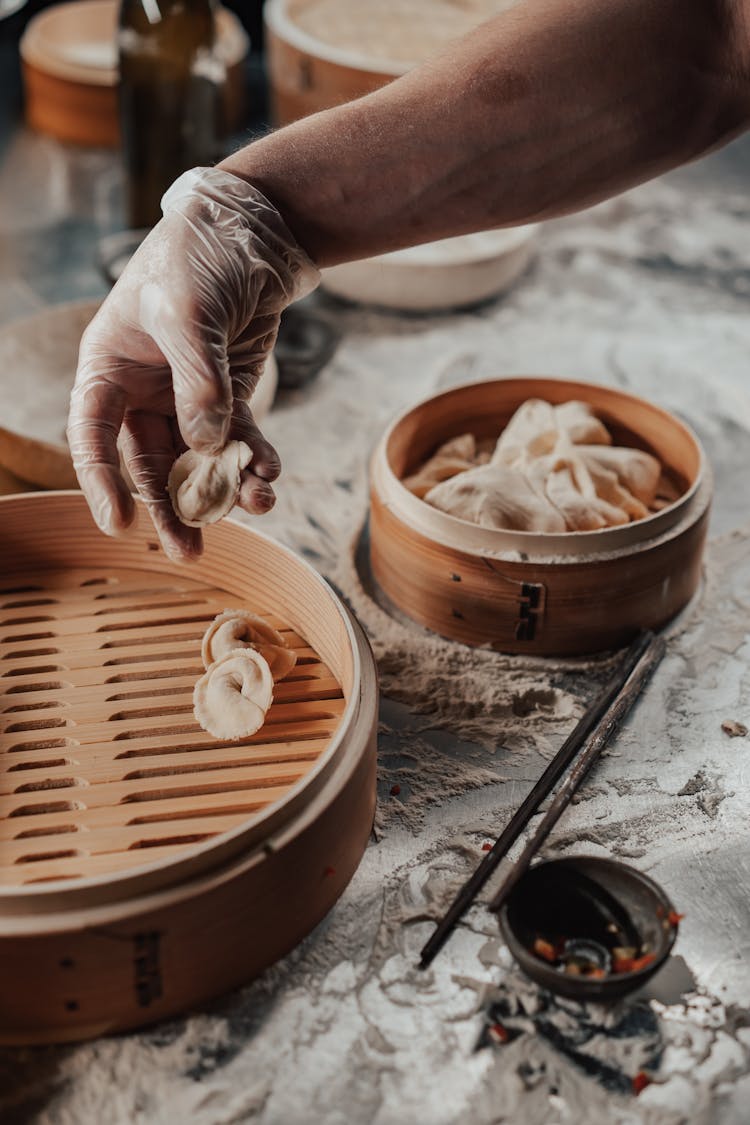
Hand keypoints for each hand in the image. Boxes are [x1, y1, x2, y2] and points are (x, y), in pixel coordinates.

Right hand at [67, 167, 318, 559]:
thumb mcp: (190, 312)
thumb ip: (198, 382)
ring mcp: (186, 397)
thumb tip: (207, 446)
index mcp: (109, 366)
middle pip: (148, 462)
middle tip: (186, 552)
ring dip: (223, 490)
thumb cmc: (200, 256)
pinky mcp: (230, 397)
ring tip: (257, 508)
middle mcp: (142, 389)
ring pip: (198, 460)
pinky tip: (271, 477)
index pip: (93, 434)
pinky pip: (239, 441)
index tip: (118, 523)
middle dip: (168, 507)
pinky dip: (254, 460)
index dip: (101, 481)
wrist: (255, 230)